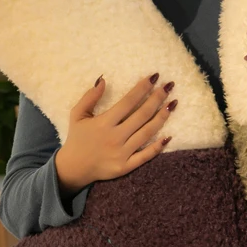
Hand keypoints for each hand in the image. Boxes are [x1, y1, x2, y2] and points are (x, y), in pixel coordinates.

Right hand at [55, 74, 176, 193]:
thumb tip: (103, 79)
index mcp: (103, 123)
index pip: (128, 102)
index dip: (142, 88)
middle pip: (141, 115)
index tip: (154, 77)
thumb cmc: (77, 139)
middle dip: (157, 99)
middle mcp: (114, 137)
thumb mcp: (77, 115)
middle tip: (169, 86)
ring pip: (147, 133)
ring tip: (172, 104)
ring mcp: (121, 153)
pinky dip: (157, 147)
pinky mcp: (125, 167)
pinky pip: (145, 156)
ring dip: (161, 118)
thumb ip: (89, 97)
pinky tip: (169, 136)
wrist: (73, 169)